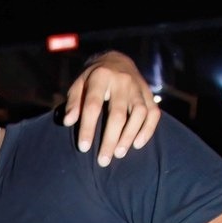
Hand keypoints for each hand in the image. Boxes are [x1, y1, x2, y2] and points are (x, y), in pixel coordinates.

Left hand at [64, 51, 160, 166]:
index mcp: (101, 77)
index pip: (93, 105)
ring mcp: (138, 87)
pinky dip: (148, 130)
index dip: (88, 128)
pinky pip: (153, 113)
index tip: (84, 148)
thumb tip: (68, 121)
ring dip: (129, 136)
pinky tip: (137, 145)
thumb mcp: (78, 85)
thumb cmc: (93, 80)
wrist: (117, 61)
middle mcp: (122, 81)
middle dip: (110, 139)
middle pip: (118, 114)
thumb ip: (73, 102)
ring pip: (139, 113)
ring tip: (119, 154)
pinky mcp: (149, 94)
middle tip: (102, 161)